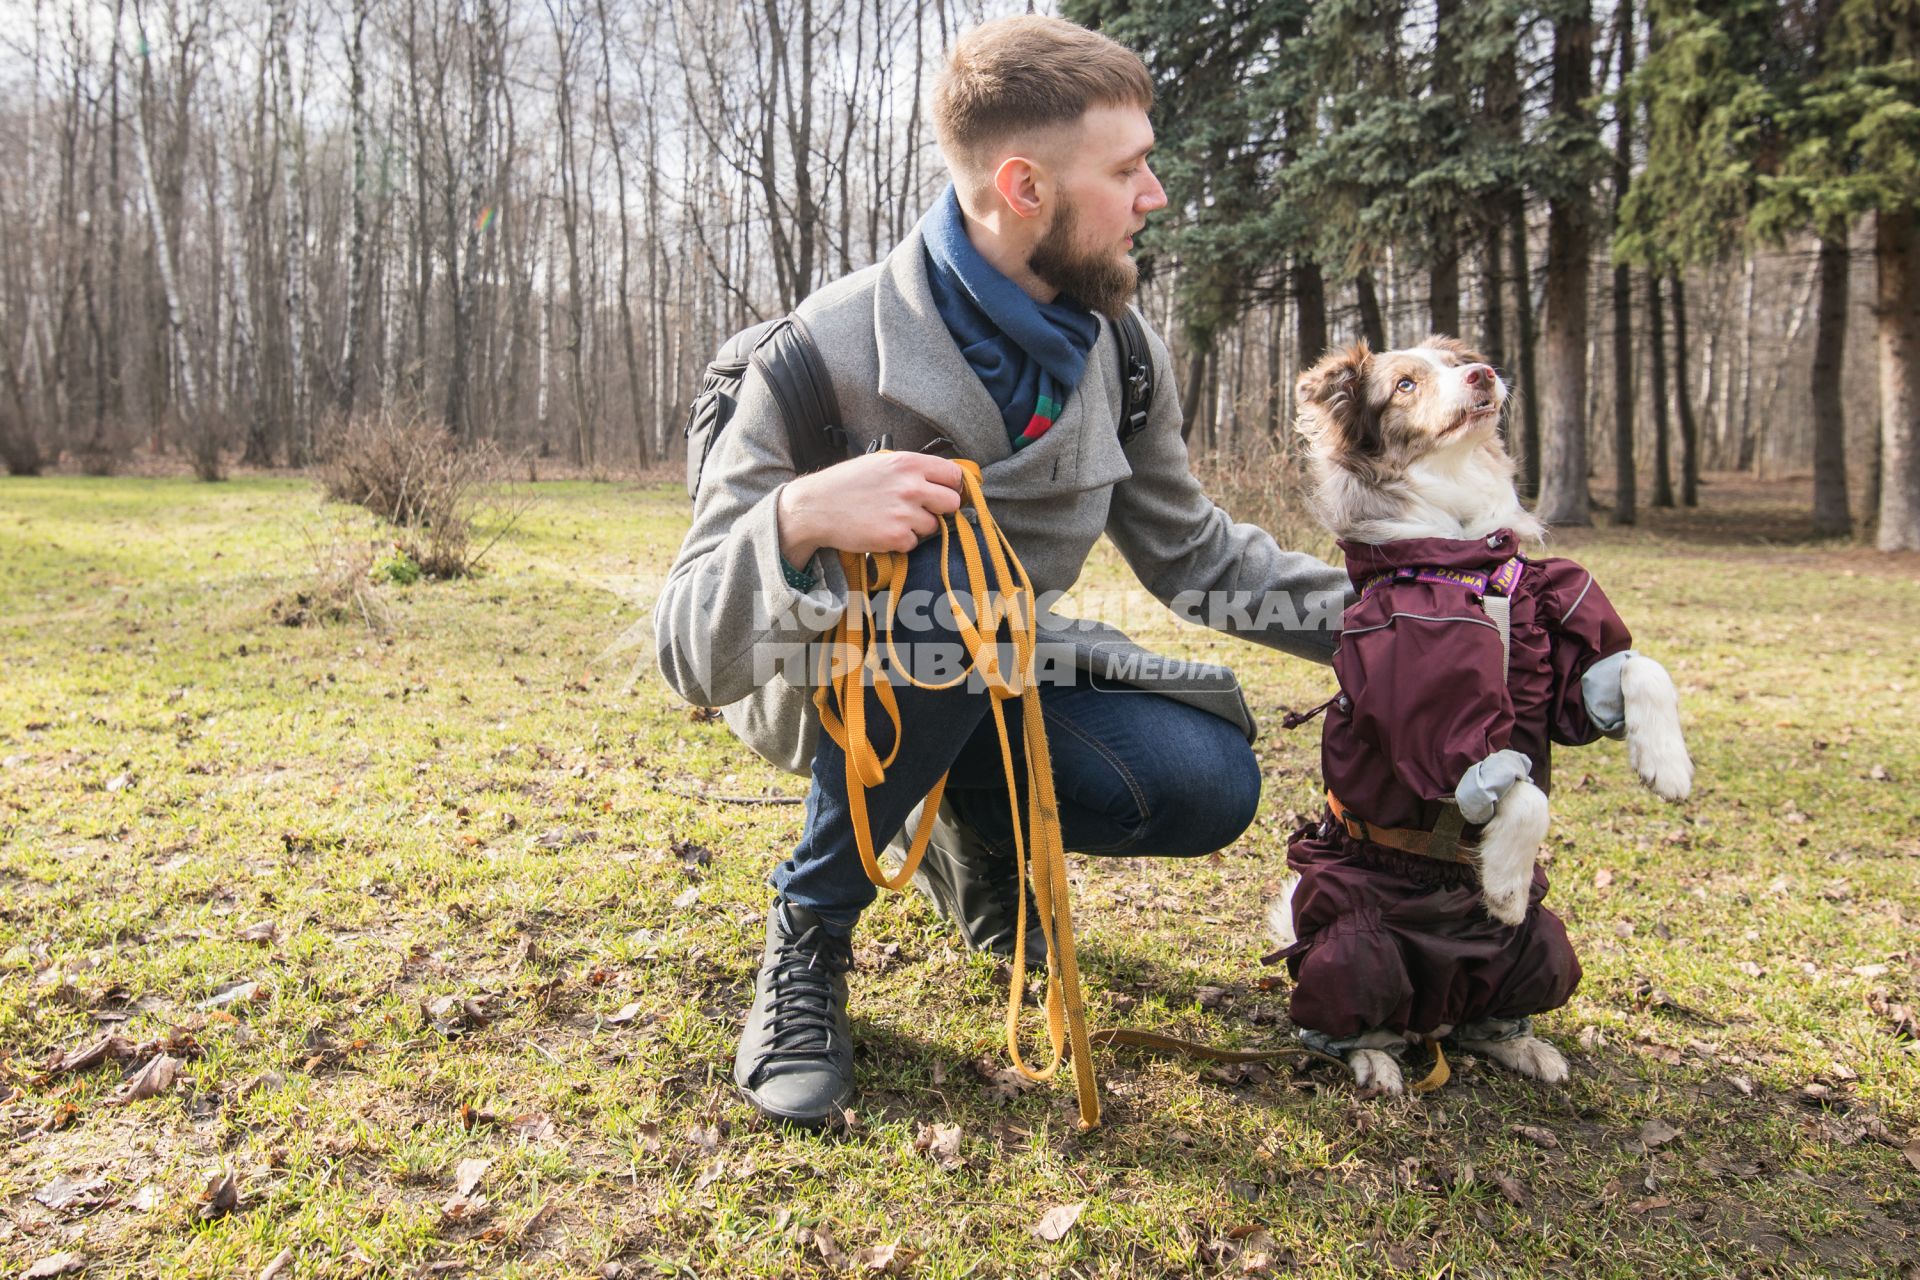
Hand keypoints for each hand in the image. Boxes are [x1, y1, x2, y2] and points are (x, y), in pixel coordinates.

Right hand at [777, 450, 964, 564]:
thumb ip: (910, 468)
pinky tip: (882, 531)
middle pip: (952, 502)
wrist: (814, 508)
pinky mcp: (896, 537)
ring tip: (893, 520)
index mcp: (908, 463)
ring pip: (934, 526)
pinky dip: (901, 542)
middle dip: (940, 509)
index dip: (950, 486)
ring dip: (919, 527)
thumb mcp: (879, 462)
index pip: (954, 475)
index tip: (943, 493)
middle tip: (921, 511)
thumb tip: (939, 476)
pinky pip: (914, 543)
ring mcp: (904, 513)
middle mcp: (910, 486)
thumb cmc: (844, 484)